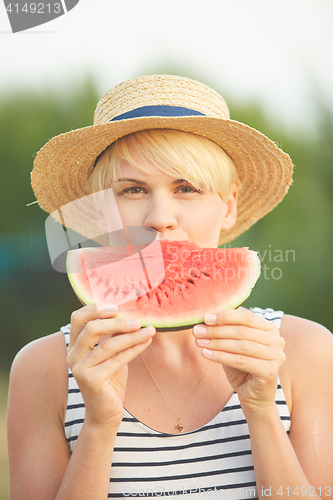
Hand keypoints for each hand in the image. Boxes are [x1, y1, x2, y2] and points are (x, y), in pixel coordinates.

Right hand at [67, 304, 154, 429]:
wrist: (106, 414)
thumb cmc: (110, 381)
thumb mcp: (111, 353)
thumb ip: (113, 335)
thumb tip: (129, 313)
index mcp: (74, 346)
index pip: (78, 318)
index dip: (95, 308)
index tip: (116, 306)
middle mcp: (73, 356)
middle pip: (91, 328)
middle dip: (116, 321)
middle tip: (137, 319)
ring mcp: (80, 368)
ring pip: (107, 344)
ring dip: (131, 335)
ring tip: (149, 329)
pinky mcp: (91, 380)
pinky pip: (117, 359)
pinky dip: (134, 348)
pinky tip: (146, 341)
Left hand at [193, 308, 285, 413]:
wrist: (254, 397)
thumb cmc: (242, 368)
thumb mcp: (232, 345)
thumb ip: (225, 330)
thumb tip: (206, 317)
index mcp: (270, 328)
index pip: (246, 316)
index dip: (224, 315)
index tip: (205, 317)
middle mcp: (277, 340)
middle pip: (242, 330)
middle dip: (216, 330)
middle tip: (197, 330)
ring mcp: (276, 356)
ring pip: (241, 345)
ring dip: (217, 342)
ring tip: (199, 342)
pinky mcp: (270, 371)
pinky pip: (241, 360)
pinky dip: (221, 356)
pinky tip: (206, 353)